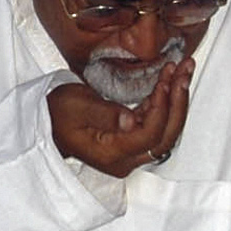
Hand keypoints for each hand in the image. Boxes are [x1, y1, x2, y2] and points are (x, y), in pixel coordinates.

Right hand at [47, 58, 191, 177]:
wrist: (46, 122)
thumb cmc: (56, 112)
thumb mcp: (75, 106)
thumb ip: (104, 113)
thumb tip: (131, 119)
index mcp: (111, 154)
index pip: (149, 134)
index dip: (162, 107)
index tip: (165, 79)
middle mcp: (125, 160)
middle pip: (166, 136)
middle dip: (178, 102)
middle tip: (185, 70)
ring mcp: (130, 154)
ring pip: (166, 131)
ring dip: (177, 101)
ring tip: (184, 71)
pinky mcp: (132, 143)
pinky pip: (157, 126)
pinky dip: (167, 103)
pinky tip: (171, 81)